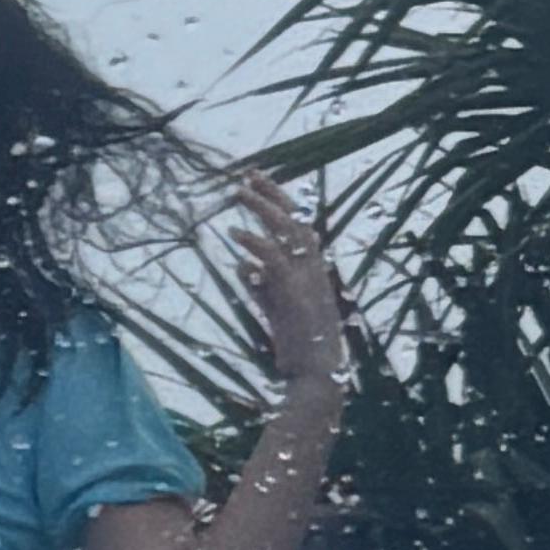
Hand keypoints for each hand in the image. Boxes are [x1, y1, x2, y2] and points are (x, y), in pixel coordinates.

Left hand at [231, 172, 351, 402]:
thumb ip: (260, 285)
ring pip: (287, 231)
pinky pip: (274, 258)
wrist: (315, 375)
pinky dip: (255, 242)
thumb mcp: (274, 309)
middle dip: (273, 193)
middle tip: (249, 174)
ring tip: (237, 193)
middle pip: (296, 219)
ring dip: (262, 208)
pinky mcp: (295, 292)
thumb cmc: (298, 345)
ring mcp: (307, 278)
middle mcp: (314, 268)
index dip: (281, 203)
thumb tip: (241, 264)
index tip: (261, 185)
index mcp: (313, 269)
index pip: (299, 226)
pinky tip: (235, 233)